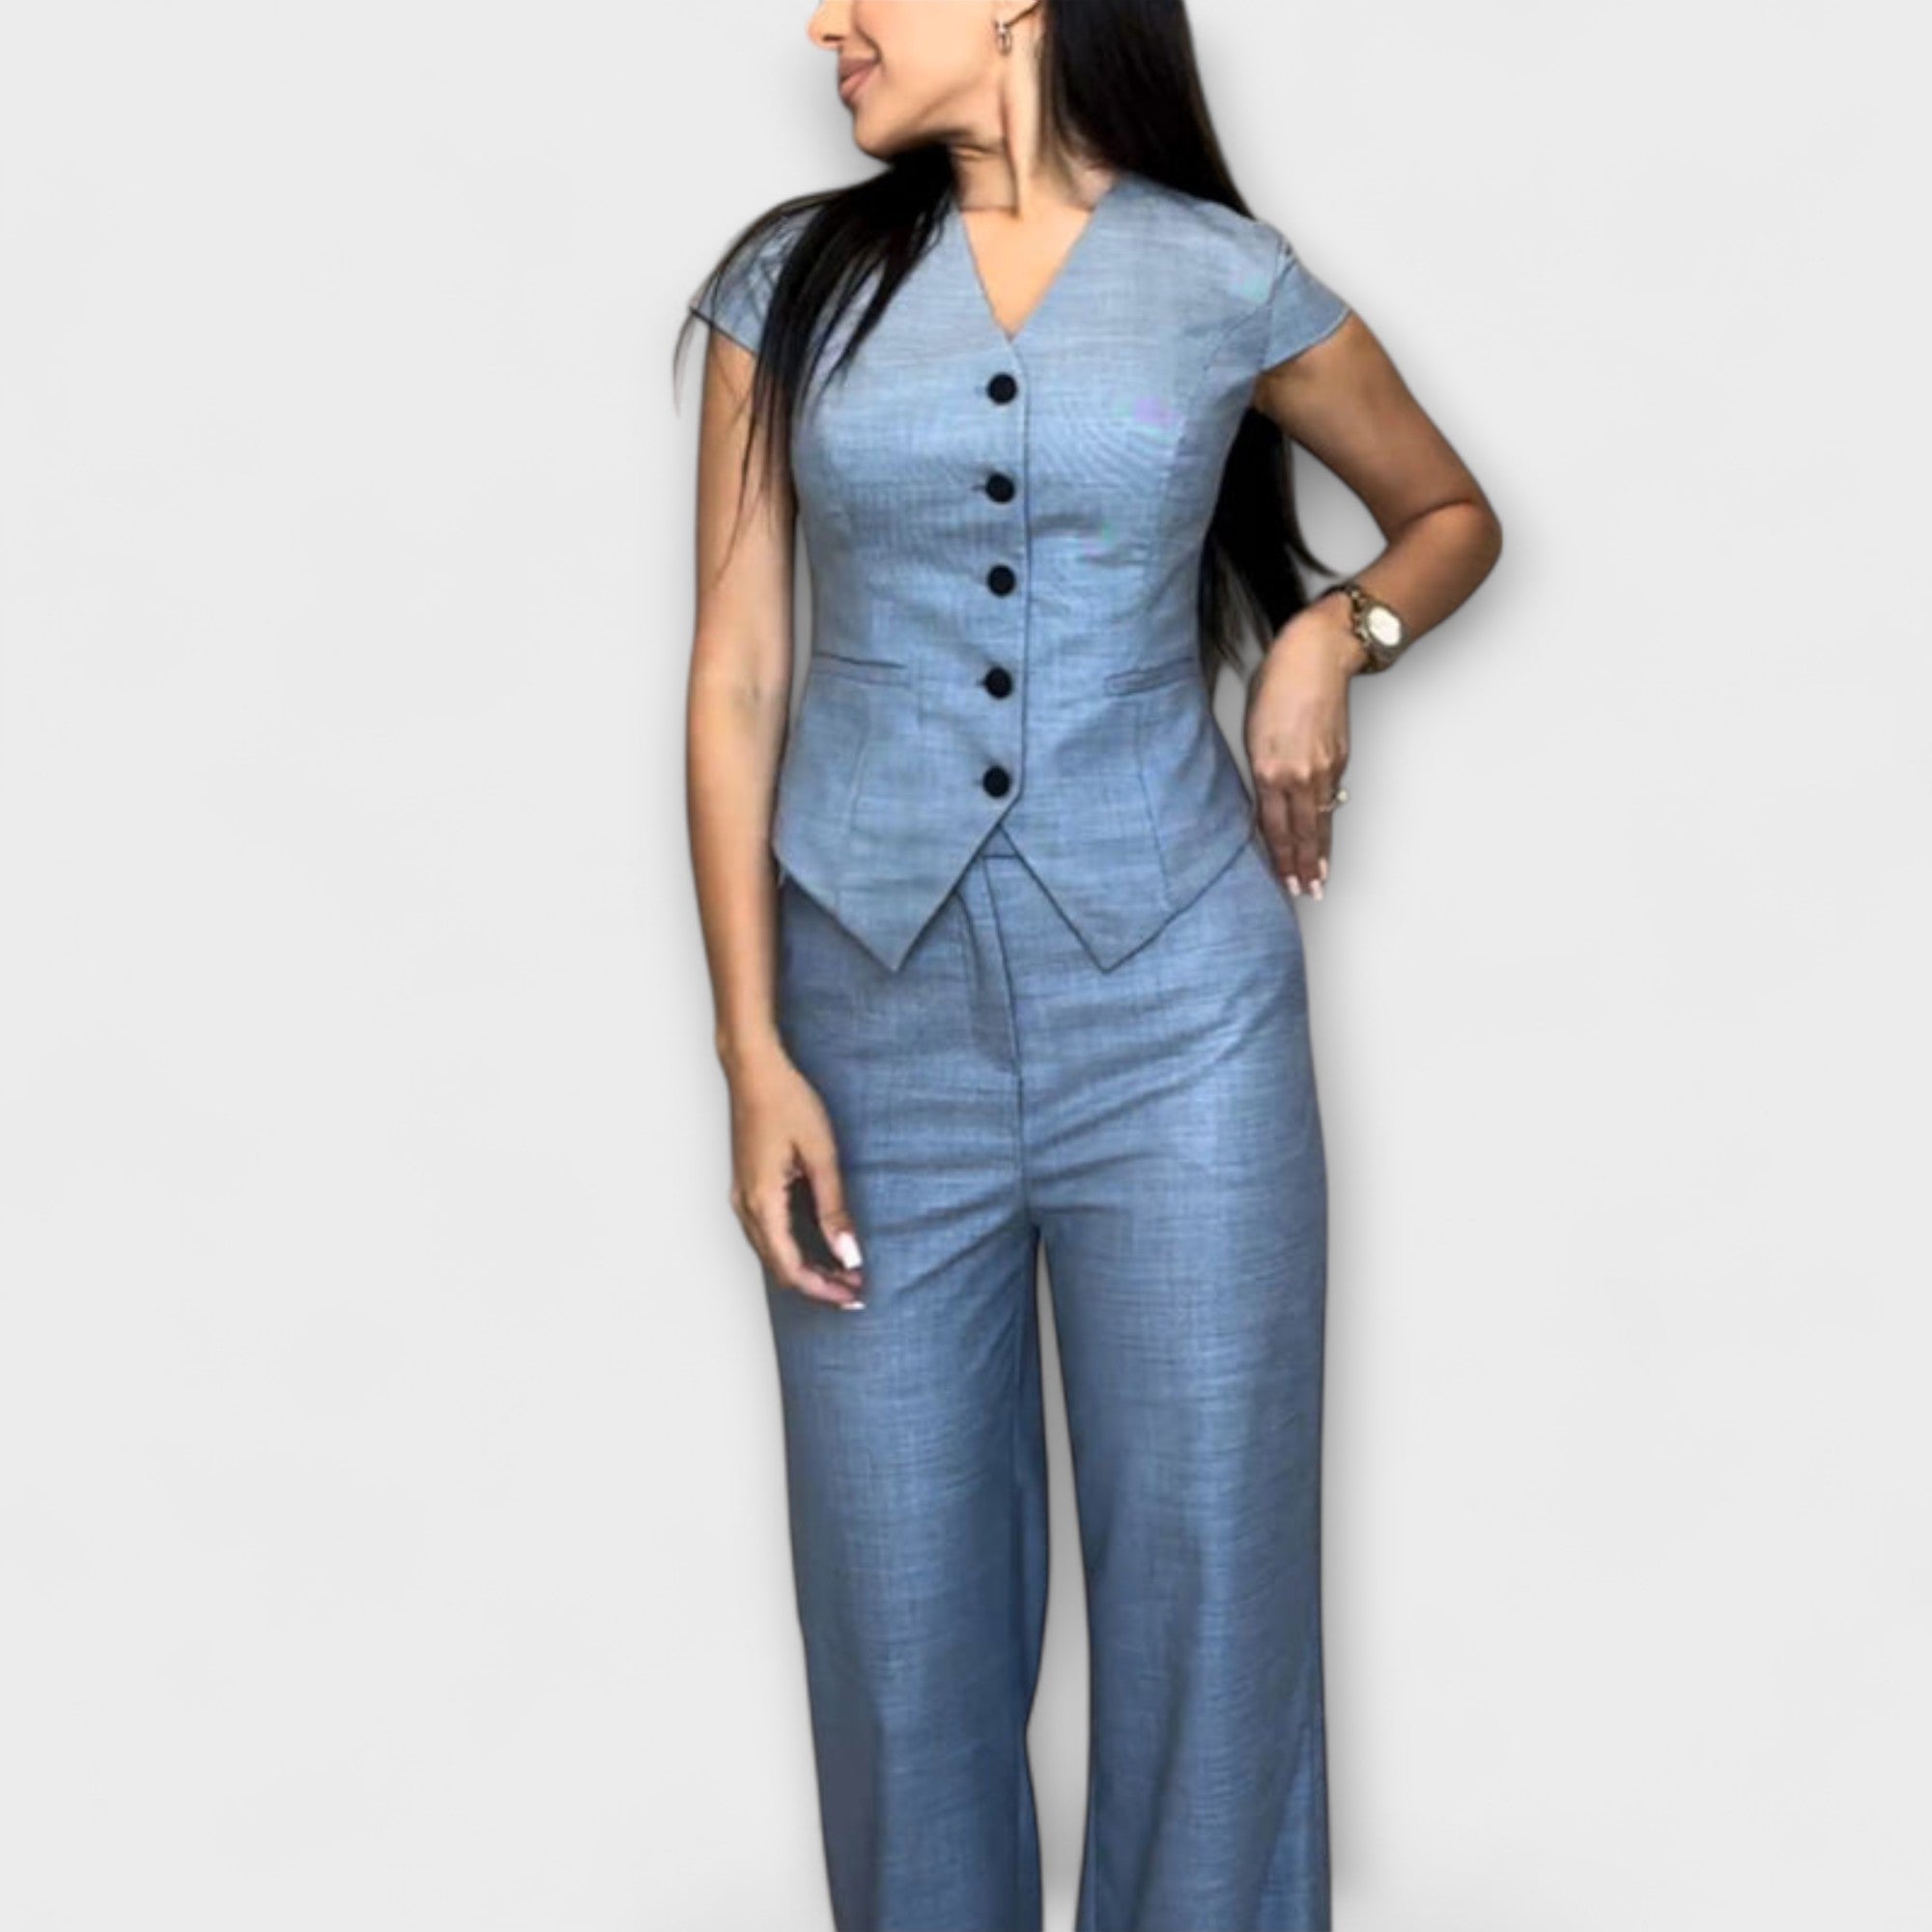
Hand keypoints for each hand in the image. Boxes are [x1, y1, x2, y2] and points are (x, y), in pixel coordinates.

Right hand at [726, 1047, 866, 1308]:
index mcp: (761, 1201)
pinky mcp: (749, 1187)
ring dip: (807, 1268)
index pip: (791, 1268)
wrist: (754, 1069)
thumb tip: (849, 1253)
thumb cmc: (786, 1101)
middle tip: (856, 1289)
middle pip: (779, 1267)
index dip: (823, 1290)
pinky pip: (769, 1233)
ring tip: (845, 1271)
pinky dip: (795, 1248)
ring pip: (773, 1253)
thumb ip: (834, 1207)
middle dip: (818, 1285)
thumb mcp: (821, 1154)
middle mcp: (745, 1206)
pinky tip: (821, 1245)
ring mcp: (743, 1196)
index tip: (854, 1295)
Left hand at [1245, 599, 1364, 897]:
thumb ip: (1259, 772)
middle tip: (1308, 892)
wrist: (1316, 656)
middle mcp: (1298, 774)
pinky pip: (1331, 799)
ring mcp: (1323, 768)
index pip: (1273, 827)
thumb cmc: (1277, 685)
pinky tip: (1327, 838)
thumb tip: (1266, 804)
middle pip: (1301, 832)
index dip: (1280, 858)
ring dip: (1320, 853)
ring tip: (1321, 879)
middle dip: (1304, 866)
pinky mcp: (1339, 758)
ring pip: (1321, 821)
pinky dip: (1329, 823)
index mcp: (1268, 768)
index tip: (1284, 880)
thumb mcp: (1253, 731)